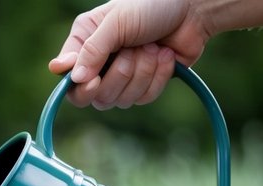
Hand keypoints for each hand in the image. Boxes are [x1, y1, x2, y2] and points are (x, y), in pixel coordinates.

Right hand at [48, 0, 211, 107]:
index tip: (94, 80)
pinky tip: (165, 56)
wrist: (192, 10)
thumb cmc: (150, 6)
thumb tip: (73, 79)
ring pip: (122, 100)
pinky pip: (144, 98)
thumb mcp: (116, 21)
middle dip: (121, 74)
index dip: (80, 87)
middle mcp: (100, 64)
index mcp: (85, 44)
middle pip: (97, 97)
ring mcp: (123, 78)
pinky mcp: (145, 86)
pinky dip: (158, 76)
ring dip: (143, 71)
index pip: (70, 82)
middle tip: (134, 49)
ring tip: (153, 47)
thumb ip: (91, 49)